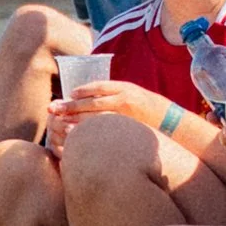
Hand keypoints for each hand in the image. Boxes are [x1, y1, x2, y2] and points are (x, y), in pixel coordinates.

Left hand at [45, 78, 169, 152]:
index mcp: (124, 89)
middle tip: (52, 109)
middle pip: (91, 102)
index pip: (97, 88)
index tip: (64, 97)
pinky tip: (77, 137)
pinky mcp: (128, 128)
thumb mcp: (134, 97)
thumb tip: (91, 100)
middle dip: (70, 106)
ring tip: (59, 124)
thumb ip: (115, 97)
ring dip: (76, 120)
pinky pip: (105, 130)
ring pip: (95, 116)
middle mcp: (125, 98)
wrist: (173, 122)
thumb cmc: (150, 111)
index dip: (79, 93)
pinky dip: (90, 133)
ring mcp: (127, 114)